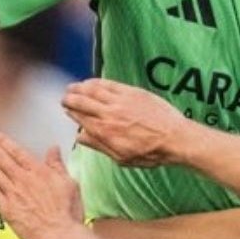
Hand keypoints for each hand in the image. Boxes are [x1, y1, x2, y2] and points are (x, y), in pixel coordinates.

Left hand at [0, 133, 83, 238]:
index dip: (2, 141)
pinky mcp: (6, 209)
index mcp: (38, 172)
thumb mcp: (69, 183)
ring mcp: (13, 194)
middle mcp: (22, 180)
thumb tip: (53, 149)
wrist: (60, 236)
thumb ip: (57, 165)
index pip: (16, 151)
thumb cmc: (67, 213)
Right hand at [63, 79, 192, 166]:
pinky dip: (97, 82)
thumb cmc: (150, 152)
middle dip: (70, 98)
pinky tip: (91, 81)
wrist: (174, 138)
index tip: (66, 110)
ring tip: (72, 87)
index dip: (71, 113)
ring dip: (80, 87)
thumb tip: (81, 137)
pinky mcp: (132, 92)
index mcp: (104, 131)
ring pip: (94, 90)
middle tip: (64, 97)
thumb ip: (99, 145)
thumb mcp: (121, 157)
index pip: (80, 118)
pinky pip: (109, 84)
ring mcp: (120, 101)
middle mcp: (109, 114)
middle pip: (83, 101)